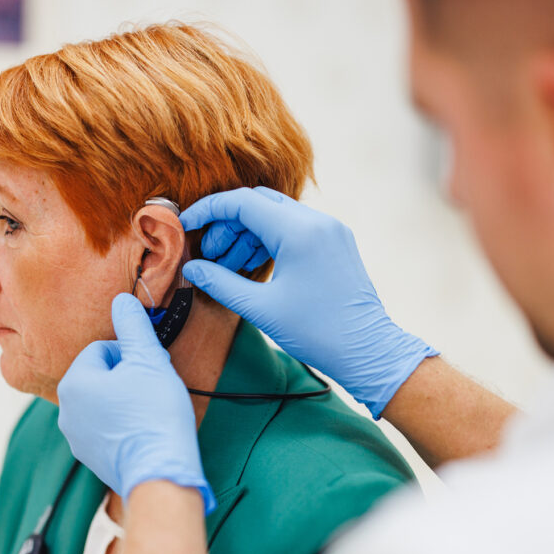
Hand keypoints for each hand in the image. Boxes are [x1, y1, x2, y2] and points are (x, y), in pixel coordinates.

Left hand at [57, 293, 215, 513]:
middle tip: (151, 387)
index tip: (149, 368)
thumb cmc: (155, 415)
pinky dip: (120, 424)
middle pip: (99, 374)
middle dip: (125, 376)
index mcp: (74, 381)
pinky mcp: (89, 456)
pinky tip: (141, 430)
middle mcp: (65, 409)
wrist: (160, 473)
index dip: (130, 354)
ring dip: (123, 399)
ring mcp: (75, 436)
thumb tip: (121, 301)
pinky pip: (103, 426)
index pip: (101, 349)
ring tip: (147, 410)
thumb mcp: (149, 361)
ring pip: (101, 401)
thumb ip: (133, 327)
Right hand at [181, 187, 437, 417]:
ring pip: (275, 215)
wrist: (368, 350)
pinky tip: (252, 267)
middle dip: (226, 224)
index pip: (241, 202)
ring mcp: (329, 230)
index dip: (207, 210)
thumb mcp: (261, 308)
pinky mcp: (335, 243)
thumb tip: (191, 269)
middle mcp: (317, 222)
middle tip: (209, 255)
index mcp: (299, 232)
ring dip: (246, 234)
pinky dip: (268, 241)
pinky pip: (294, 229)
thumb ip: (220, 283)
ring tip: (227, 266)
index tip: (184, 225)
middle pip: (258, 204)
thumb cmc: (317, 332)